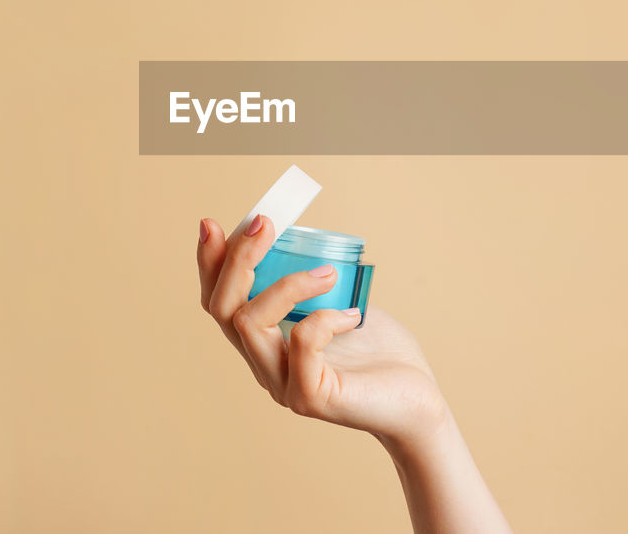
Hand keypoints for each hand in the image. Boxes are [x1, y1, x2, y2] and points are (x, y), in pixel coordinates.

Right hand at [196, 215, 449, 446]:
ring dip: (285, 285)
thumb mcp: (341, 302)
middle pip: (222, 309)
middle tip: (265, 225)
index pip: (218, 302)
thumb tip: (305, 236)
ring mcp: (283, 385)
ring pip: (248, 324)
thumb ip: (317, 280)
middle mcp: (263, 365)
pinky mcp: (311, 398)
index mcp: (264, 342)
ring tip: (327, 273)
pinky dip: (325, 319)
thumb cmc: (380, 354)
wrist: (418, 404)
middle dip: (237, 259)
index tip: (212, 223)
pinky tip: (353, 317)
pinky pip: (301, 343)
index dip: (209, 263)